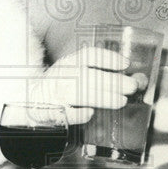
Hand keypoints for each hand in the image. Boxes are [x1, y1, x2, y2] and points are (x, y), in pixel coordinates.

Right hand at [29, 47, 146, 123]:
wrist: (32, 99)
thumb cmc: (61, 85)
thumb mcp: (76, 71)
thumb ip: (101, 73)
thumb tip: (135, 79)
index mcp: (69, 63)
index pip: (89, 55)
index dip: (108, 58)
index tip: (125, 64)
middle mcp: (62, 75)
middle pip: (88, 75)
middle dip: (112, 81)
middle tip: (131, 86)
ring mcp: (56, 93)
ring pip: (80, 93)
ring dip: (102, 97)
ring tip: (121, 101)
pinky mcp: (51, 111)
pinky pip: (65, 113)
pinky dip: (78, 113)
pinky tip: (90, 113)